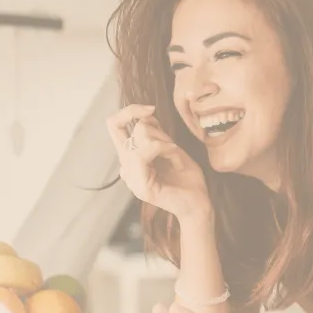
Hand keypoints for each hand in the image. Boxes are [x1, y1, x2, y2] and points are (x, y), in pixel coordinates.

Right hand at [106, 104, 211, 222]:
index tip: (151, 109)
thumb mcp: (171, 147)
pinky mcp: (139, 185)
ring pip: (138, 137)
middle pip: (116, 126)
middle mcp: (126, 166)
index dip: (128, 111)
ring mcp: (130, 176)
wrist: (198, 203)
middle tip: (165, 129)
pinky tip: (177, 161)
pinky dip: (164, 149)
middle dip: (141, 118)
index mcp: (131, 157)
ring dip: (164, 141)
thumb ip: (156, 133)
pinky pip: (143, 153)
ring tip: (177, 155)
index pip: (114, 126)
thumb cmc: (188, 178)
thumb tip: (145, 115)